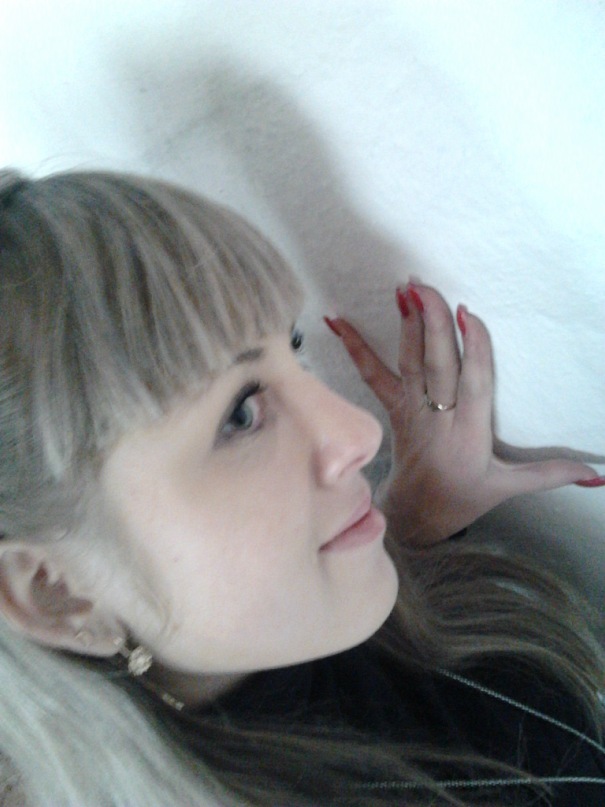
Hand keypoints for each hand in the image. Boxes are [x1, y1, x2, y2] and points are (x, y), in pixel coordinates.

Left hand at [325, 283, 603, 545]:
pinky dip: (354, 346)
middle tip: (425, 288)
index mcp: (469, 434)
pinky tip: (335, 320)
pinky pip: (371, 375)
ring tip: (403, 290)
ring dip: (405, 326)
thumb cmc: (466, 496)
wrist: (416, 514)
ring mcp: (411, 411)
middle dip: (430, 326)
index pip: (472, 385)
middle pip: (435, 367)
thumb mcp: (509, 487)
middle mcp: (437, 418)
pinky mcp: (393, 408)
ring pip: (407, 365)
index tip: (467, 315)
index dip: (471, 350)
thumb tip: (597, 476)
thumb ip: (551, 474)